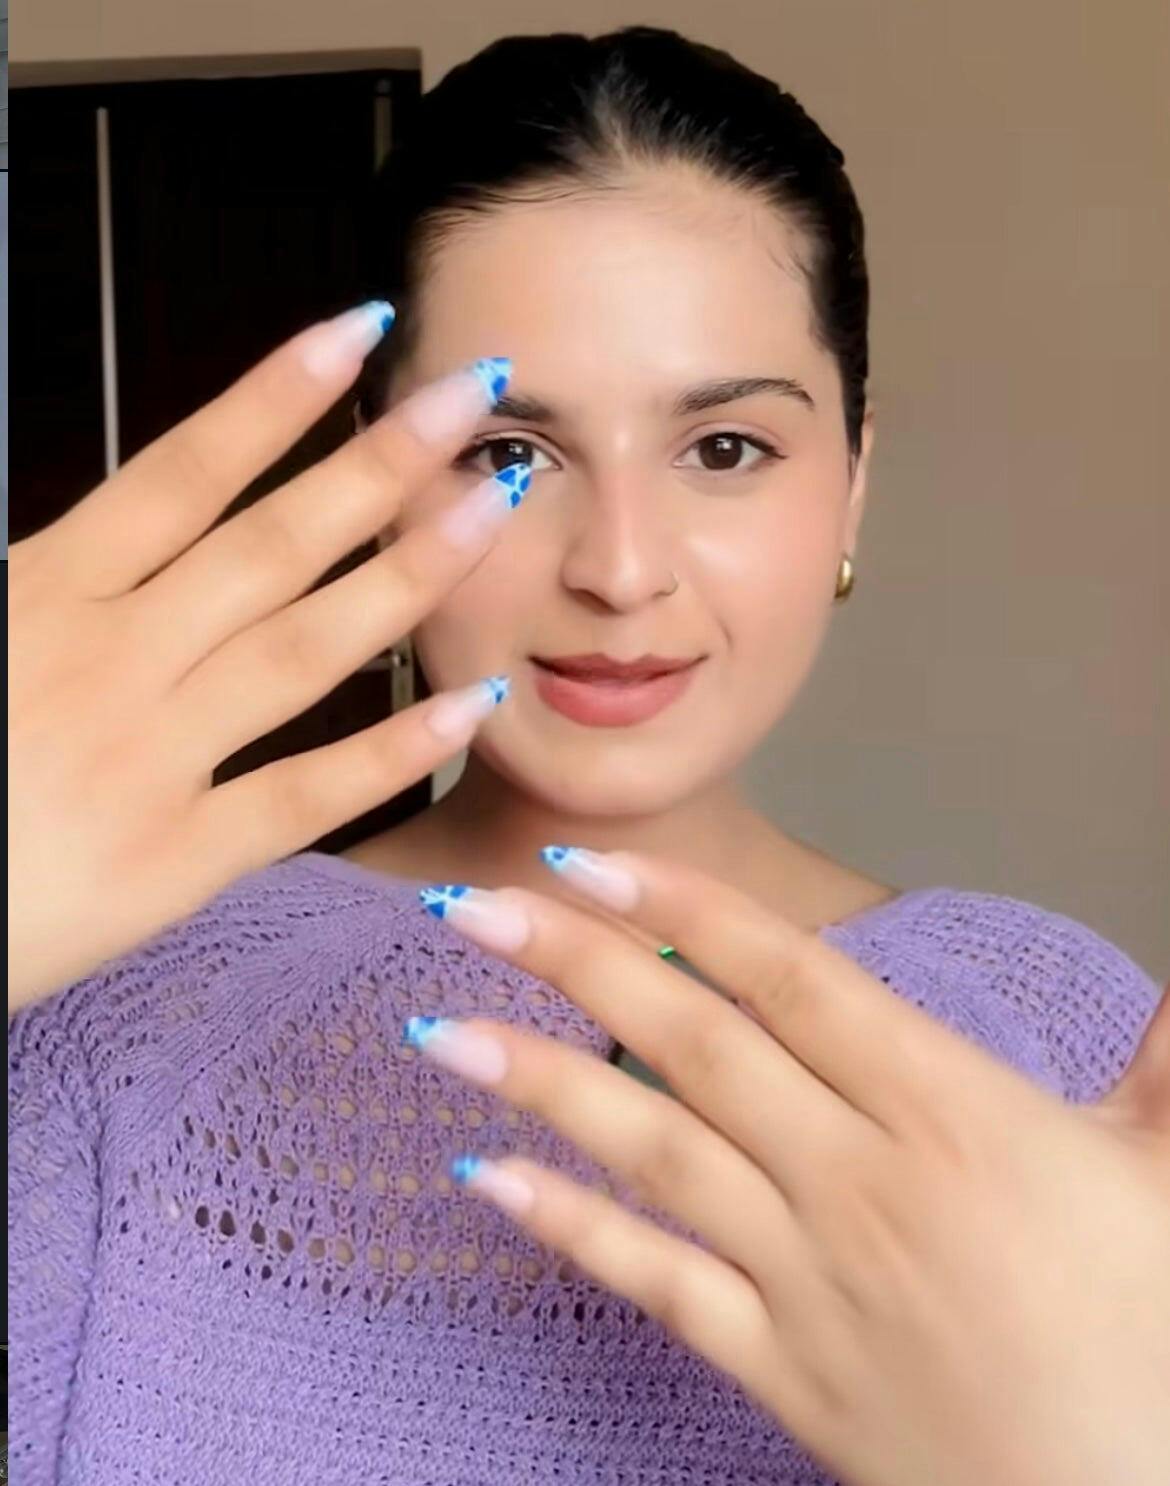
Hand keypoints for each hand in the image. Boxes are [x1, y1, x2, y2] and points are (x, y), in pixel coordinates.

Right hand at [8, 305, 525, 1010]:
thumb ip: (48, 575)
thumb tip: (119, 525)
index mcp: (44, 593)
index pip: (184, 473)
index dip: (279, 396)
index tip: (363, 332)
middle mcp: (109, 660)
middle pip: (269, 544)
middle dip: (380, 463)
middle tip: (475, 395)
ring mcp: (149, 758)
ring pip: (302, 649)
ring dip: (408, 574)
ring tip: (492, 510)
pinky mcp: (173, 861)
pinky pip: (302, 796)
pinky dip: (390, 752)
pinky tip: (471, 704)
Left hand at [403, 854, 1169, 1485]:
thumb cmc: (1163, 1340)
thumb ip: (1163, 1065)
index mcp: (952, 1109)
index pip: (790, 978)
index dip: (684, 911)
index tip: (594, 862)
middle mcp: (860, 1179)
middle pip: (694, 1045)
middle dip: (574, 964)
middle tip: (471, 906)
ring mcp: (809, 1277)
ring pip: (652, 1154)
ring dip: (537, 1081)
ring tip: (436, 1029)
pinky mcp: (782, 1372)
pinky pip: (657, 1289)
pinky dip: (570, 1232)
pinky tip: (486, 1181)